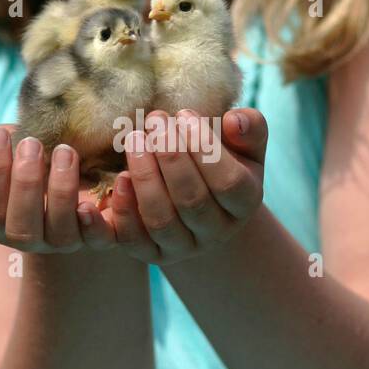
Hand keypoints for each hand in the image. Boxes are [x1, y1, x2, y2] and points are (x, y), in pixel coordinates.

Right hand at [0, 125, 119, 253]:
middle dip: (25, 184)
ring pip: (61, 232)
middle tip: (31, 143)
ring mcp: (65, 241)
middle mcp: (30, 238)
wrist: (76, 167)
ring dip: (62, 192)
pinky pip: (99, 238)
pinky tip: (99, 191)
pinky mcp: (100, 236)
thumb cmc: (26, 158)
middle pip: (22, 228)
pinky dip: (97, 219)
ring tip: (66, 151)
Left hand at [91, 109, 266, 266]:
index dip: (205, 148)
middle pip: (193, 201)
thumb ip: (249, 128)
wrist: (198, 199)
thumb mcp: (243, 144)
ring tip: (135, 139)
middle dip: (171, 156)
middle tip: (154, 120)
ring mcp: (182, 247)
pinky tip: (120, 178)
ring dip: (145, 177)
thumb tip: (233, 120)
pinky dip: (124, 210)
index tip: (184, 114)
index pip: (229, 183)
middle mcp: (216, 231)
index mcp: (244, 203)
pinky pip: (133, 239)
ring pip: (161, 220)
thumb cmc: (220, 160)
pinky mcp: (150, 253)